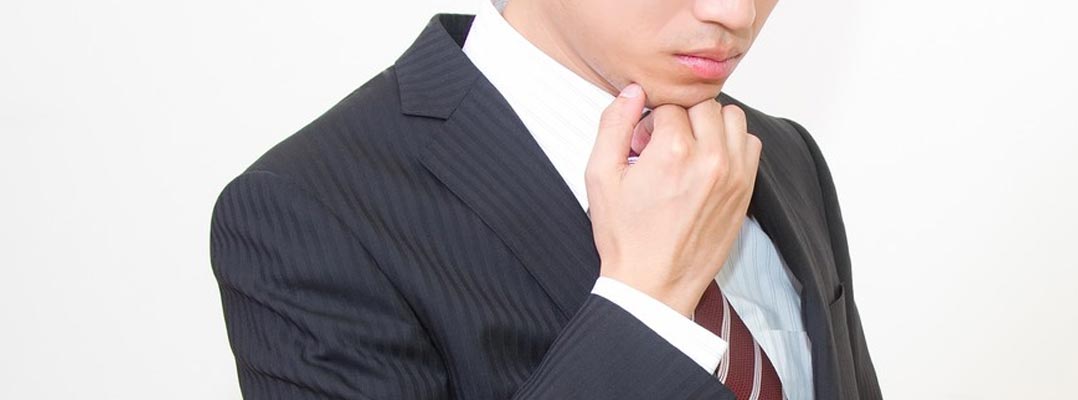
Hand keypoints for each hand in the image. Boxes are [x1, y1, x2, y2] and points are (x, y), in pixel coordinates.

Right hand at [585, 83, 761, 317]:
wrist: (653, 283)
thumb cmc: (626, 236)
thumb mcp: (600, 176)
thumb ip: (614, 124)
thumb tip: (633, 92)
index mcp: (672, 152)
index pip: (669, 105)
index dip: (650, 122)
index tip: (642, 146)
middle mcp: (709, 159)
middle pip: (702, 105)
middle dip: (680, 119)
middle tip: (662, 146)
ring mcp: (733, 175)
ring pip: (732, 117)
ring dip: (709, 125)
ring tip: (688, 149)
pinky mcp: (745, 191)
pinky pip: (750, 143)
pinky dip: (731, 144)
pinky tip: (707, 162)